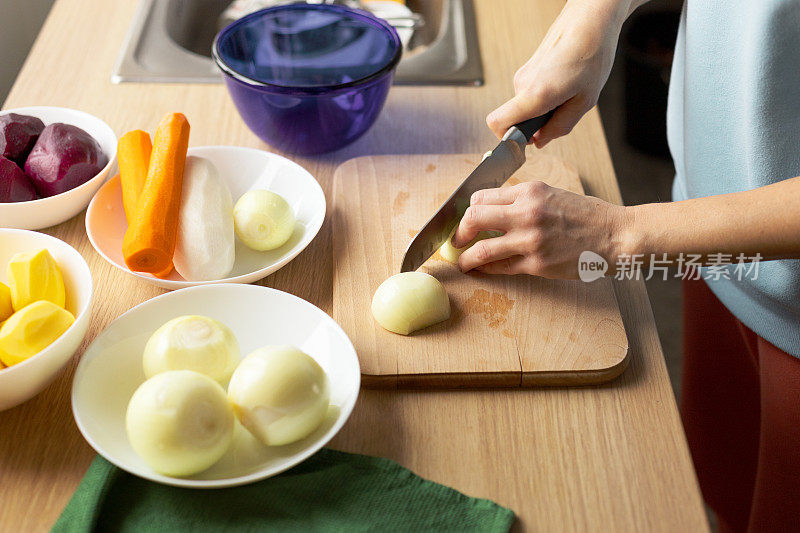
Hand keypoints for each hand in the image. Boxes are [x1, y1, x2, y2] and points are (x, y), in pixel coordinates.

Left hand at [453, 181, 630, 278]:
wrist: (616, 235)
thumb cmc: (587, 215)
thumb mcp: (553, 194)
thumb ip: (522, 200)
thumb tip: (492, 210)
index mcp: (530, 191)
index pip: (482, 197)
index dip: (468, 210)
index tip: (466, 220)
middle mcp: (526, 213)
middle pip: (473, 219)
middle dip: (459, 232)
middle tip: (456, 240)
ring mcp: (530, 240)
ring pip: (482, 250)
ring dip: (466, 258)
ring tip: (462, 262)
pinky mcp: (537, 264)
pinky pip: (501, 268)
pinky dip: (486, 270)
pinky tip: (481, 270)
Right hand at [486, 0, 626, 146]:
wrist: (591, 20)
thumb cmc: (591, 54)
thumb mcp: (584, 101)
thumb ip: (560, 127)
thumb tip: (540, 140)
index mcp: (535, 94)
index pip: (497, 124)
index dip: (506, 139)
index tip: (526, 141)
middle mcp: (522, 83)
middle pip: (515, 119)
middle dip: (535, 124)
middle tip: (563, 112)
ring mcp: (523, 74)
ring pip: (525, 106)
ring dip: (544, 108)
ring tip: (570, 92)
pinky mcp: (528, 68)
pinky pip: (530, 93)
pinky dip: (545, 96)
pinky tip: (566, 83)